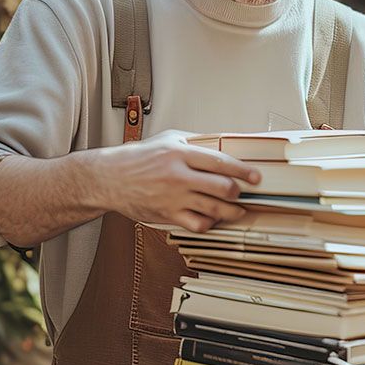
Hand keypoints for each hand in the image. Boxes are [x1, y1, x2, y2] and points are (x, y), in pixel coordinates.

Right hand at [85, 130, 259, 232]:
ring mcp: (173, 198)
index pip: (220, 162)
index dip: (242, 171)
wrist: (110, 178)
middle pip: (222, 187)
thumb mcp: (168, 139)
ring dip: (231, 211)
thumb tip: (222, 144)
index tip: (255, 177)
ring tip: (237, 210)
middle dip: (239, 192)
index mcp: (180, 154)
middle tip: (244, 193)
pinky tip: (212, 218)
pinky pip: (197, 225)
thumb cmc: (139, 157)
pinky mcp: (167, 215)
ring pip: (213, 209)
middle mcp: (178, 176)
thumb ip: (194, 142)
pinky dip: (210, 223)